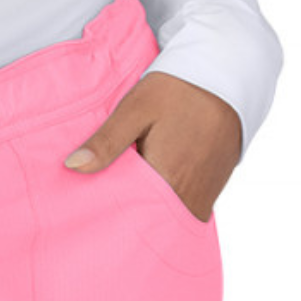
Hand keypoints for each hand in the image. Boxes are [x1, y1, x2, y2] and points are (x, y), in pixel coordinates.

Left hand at [62, 70, 241, 222]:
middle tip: (100, 223)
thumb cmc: (179, 90)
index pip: (128, 217)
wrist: (228, 75)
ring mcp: (201, 199)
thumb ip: (106, 141)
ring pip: (165, 224)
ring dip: (145, 221)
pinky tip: (148, 205)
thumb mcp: (137, 108)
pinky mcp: (209, 195)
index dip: (106, 221)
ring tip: (123, 213)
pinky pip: (180, 216)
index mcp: (165, 180)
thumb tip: (72, 166)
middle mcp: (187, 198)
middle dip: (125, 225)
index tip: (88, 222)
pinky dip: (164, 215)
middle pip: (147, 225)